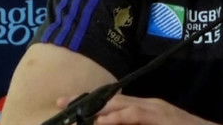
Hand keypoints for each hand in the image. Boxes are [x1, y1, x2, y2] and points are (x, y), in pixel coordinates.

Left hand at [57, 94, 212, 124]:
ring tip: (76, 114)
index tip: (66, 104)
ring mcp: (156, 109)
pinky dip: (118, 118)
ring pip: (120, 105)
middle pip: (112, 99)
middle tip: (61, 104)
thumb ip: (136, 124)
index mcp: (145, 108)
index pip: (113, 101)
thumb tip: (111, 124)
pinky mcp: (161, 117)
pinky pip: (135, 115)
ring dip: (97, 110)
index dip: (90, 102)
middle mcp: (148, 104)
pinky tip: (103, 122)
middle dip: (86, 101)